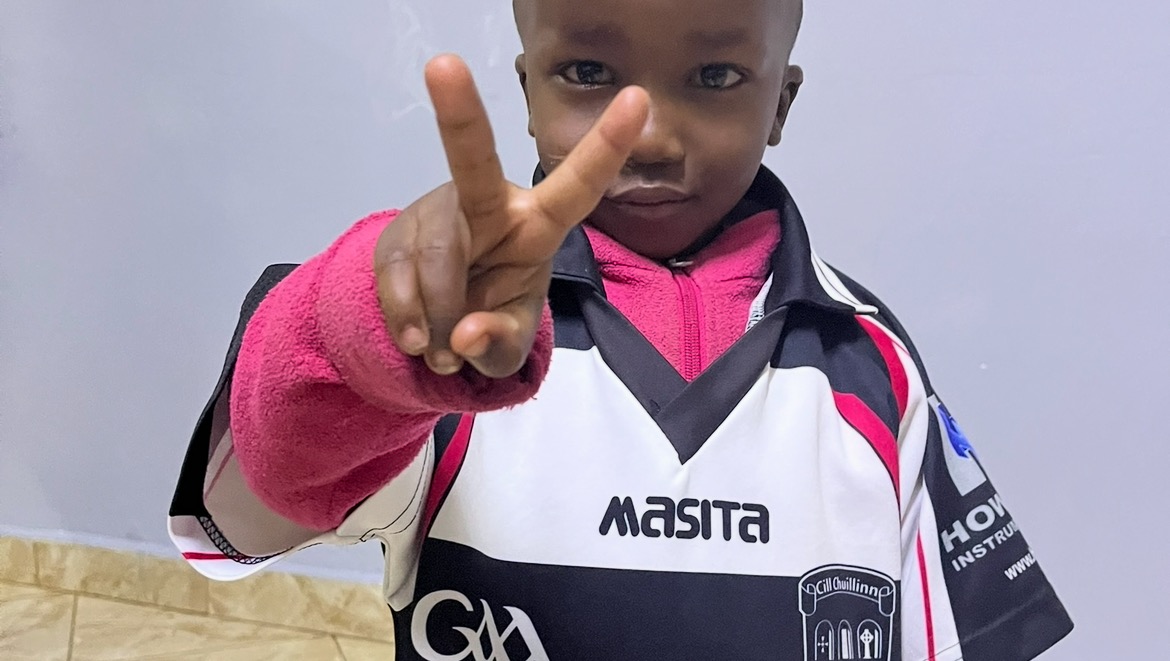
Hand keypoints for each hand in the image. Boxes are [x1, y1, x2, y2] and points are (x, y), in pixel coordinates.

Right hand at [374, 54, 649, 377]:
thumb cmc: (493, 317)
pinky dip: (406, 319)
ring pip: (435, 256)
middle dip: (459, 115)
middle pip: (473, 163)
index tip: (640, 99)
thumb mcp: (510, 344)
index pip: (578, 186)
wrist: (436, 326)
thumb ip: (498, 343)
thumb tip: (462, 336)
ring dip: (438, 317)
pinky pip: (396, 277)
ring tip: (442, 351)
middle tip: (443, 64)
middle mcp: (488, 205)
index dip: (607, 146)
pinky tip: (416, 338)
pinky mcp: (394, 233)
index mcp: (536, 225)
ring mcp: (436, 213)